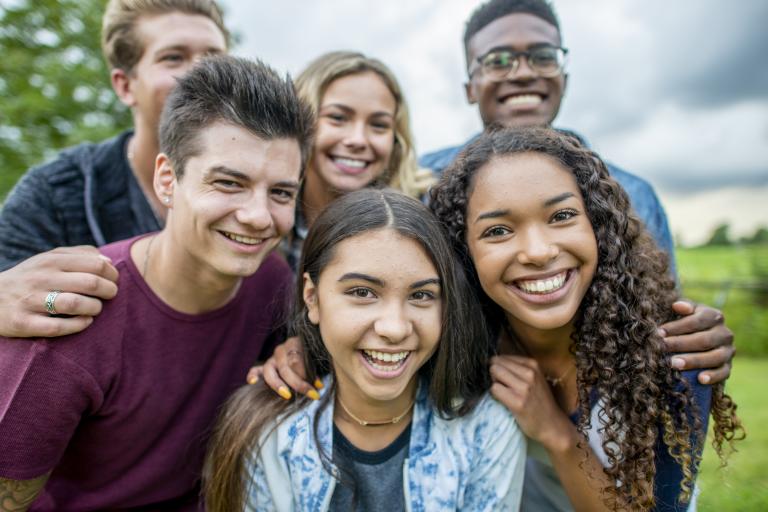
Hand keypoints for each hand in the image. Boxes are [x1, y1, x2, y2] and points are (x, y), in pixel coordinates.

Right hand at [0, 246, 118, 337]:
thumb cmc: (29, 278)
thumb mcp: (48, 259)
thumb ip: (78, 255)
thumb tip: (107, 260)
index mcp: (51, 261)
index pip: (95, 264)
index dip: (112, 274)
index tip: (114, 280)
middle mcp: (41, 279)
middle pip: (90, 283)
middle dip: (109, 291)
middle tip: (111, 295)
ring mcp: (31, 301)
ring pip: (75, 304)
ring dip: (94, 308)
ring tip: (96, 308)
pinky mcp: (23, 323)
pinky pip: (58, 327)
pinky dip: (78, 325)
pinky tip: (85, 322)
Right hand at [246, 336, 320, 399]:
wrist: (310, 353)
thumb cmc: (314, 358)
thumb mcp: (317, 359)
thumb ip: (315, 368)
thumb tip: (317, 384)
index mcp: (295, 343)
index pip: (298, 359)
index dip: (308, 373)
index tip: (319, 385)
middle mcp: (282, 349)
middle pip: (285, 367)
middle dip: (298, 383)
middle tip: (311, 394)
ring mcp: (272, 358)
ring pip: (269, 369)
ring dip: (278, 384)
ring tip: (287, 395)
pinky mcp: (266, 366)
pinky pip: (255, 369)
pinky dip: (253, 375)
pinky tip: (252, 382)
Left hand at [490, 355, 572, 451]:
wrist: (552, 425)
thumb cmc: (540, 401)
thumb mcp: (535, 378)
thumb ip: (518, 368)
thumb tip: (493, 361)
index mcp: (533, 364)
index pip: (502, 357)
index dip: (499, 367)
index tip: (505, 378)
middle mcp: (529, 373)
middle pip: (496, 364)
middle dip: (494, 374)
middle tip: (503, 386)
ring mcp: (524, 388)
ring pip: (494, 373)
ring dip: (495, 383)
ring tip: (505, 393)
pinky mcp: (518, 402)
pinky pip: (494, 389)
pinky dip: (495, 394)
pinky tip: (505, 401)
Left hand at [660, 300, 733, 384]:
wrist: (700, 343)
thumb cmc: (686, 325)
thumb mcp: (685, 313)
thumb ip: (683, 308)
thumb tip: (677, 305)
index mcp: (714, 316)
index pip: (698, 320)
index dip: (678, 326)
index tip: (659, 332)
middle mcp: (724, 333)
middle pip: (704, 340)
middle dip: (681, 344)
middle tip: (662, 348)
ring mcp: (728, 351)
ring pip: (714, 357)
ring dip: (693, 361)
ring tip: (673, 364)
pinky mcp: (728, 367)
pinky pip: (723, 373)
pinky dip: (713, 376)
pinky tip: (700, 379)